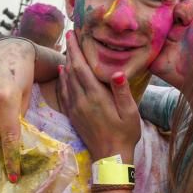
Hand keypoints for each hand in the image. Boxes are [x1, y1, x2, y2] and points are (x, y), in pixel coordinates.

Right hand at [0, 39, 35, 179]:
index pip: (8, 135)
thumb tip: (10, 143)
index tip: (12, 175)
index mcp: (8, 96)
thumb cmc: (22, 76)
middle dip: (0, 134)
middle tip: (6, 122)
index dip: (11, 157)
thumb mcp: (26, 97)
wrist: (7, 50)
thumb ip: (17, 119)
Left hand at [59, 31, 140, 160]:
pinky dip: (61, 81)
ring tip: (67, 50)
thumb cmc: (125, 134)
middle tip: (69, 36)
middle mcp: (82, 100)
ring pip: (66, 81)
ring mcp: (75, 108)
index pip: (81, 67)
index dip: (76, 49)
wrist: (110, 158)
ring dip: (65, 64)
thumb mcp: (130, 113)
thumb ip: (122, 91)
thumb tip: (117, 71)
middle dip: (69, 51)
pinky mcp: (73, 115)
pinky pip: (63, 94)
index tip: (72, 34)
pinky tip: (62, 74)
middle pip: (71, 70)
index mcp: (96, 96)